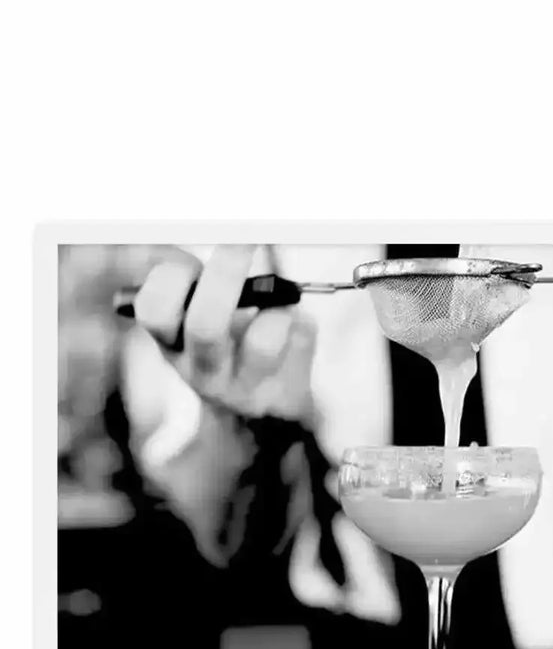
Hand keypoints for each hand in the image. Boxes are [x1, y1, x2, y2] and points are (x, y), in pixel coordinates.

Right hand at [132, 244, 314, 421]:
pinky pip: (300, 337)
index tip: (196, 253)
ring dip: (276, 307)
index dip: (172, 274)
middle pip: (207, 324)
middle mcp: (204, 371)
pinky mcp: (286, 393)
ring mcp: (247, 388)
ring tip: (277, 305)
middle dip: (227, 275)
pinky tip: (293, 330)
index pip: (154, 309)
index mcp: (173, 344)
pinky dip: (301, 321)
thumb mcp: (193, 322)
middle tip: (246, 240)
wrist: (256, 419)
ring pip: (264, 339)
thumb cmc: (224, 350)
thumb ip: (193, 281)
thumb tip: (216, 229)